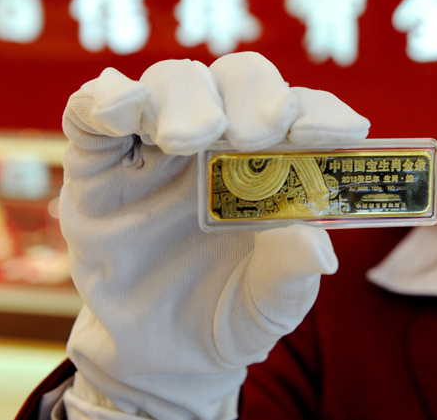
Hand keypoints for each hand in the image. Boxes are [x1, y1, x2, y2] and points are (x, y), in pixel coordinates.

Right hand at [60, 52, 368, 419]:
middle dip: (253, 95)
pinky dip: (105, 100)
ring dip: (186, 98)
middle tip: (257, 134)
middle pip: (238, 78)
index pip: (299, 113)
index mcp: (270, 161)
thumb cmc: (229, 313)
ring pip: (172, 81)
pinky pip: (91, 111)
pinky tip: (120, 108)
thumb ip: (291, 274)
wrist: (162, 357)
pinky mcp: (97, 163)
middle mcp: (217, 140)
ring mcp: (155, 145)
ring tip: (192, 137)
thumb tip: (320, 249)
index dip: (320, 112)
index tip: (345, 131)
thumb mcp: (270, 305)